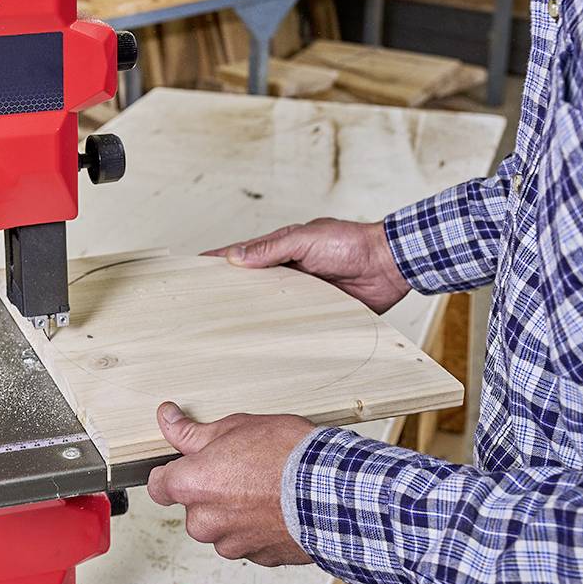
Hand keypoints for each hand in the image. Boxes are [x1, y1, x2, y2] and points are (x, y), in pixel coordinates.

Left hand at [145, 402, 315, 565]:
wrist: (334, 492)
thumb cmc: (288, 457)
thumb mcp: (236, 428)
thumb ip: (194, 433)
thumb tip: (168, 419)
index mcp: (191, 486)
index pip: (158, 486)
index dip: (172, 473)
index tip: (187, 464)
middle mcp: (204, 521)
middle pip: (194, 508)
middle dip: (211, 493)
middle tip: (241, 470)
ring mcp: (232, 544)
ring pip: (222, 528)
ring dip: (236, 513)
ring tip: (266, 489)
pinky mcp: (260, 557)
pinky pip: (250, 542)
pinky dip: (259, 528)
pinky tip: (278, 507)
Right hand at [206, 218, 409, 313]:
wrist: (389, 264)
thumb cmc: (350, 243)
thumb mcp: (305, 239)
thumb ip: (271, 249)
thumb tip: (235, 257)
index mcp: (282, 250)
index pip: (243, 257)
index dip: (219, 263)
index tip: (193, 271)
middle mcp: (290, 273)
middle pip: (254, 286)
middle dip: (232, 296)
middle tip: (204, 308)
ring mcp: (305, 294)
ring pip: (274, 308)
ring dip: (257, 317)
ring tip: (229, 333)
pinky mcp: (321, 312)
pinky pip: (298, 324)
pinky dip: (284, 332)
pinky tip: (268, 344)